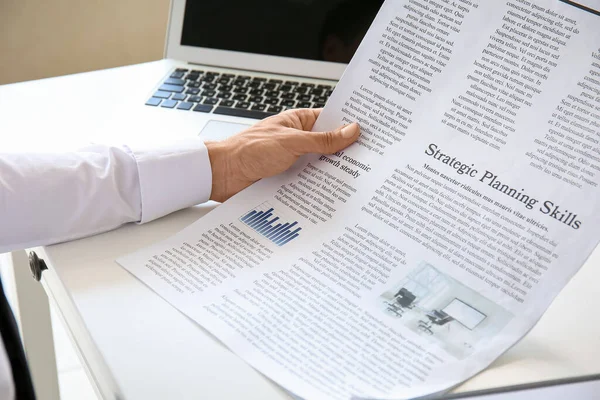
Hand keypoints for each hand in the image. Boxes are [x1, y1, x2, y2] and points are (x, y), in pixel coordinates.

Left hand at [206, 108, 359, 201]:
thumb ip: (323, 140)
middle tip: (371, 159)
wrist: (223, 175)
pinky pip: (310, 182)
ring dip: (333, 172)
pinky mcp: (288, 179)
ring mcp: (294, 161)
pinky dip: (320, 186)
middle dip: (346, 152)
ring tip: (358, 178)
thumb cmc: (249, 150)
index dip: (350, 124)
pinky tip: (334, 193)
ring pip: (321, 166)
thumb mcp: (292, 142)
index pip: (331, 119)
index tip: (372, 131)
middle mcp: (298, 140)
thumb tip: (351, 131)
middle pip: (329, 145)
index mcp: (299, 122)